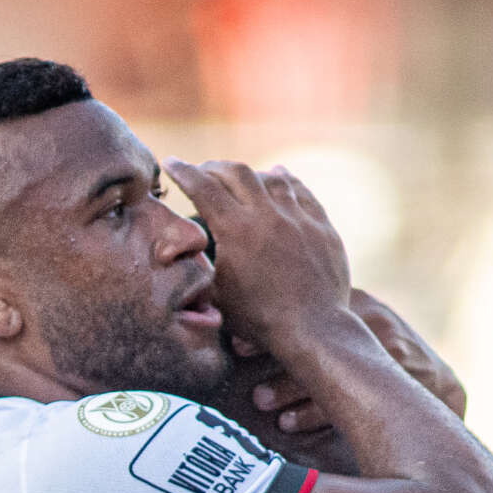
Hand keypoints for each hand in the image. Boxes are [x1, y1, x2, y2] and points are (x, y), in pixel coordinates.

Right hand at [163, 157, 351, 348]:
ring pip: (270, 178)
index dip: (183, 172)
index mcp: (235, 230)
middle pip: (236, 173)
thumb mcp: (217, 296)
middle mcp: (267, 215)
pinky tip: (279, 174)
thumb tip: (184, 254)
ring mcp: (298, 218)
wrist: (313, 330)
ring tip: (239, 177)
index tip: (171, 162)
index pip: (202, 187)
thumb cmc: (260, 320)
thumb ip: (200, 269)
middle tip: (203, 171)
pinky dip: (286, 180)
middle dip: (214, 168)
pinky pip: (301, 191)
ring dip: (250, 174)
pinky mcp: (321, 226)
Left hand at [238, 291, 466, 448]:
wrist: (440, 388)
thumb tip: (254, 331)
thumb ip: (318, 327)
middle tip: (239, 351)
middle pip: (318, 329)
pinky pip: (351, 398)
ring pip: (333, 366)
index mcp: (357, 304)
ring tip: (261, 400)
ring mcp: (389, 350)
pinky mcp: (399, 382)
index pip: (310, 302)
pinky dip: (315, 412)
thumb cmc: (382, 360)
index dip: (271, 314)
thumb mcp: (355, 333)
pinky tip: (289, 422)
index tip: (237, 330)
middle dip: (276, 343)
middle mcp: (373, 321)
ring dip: (291, 384)